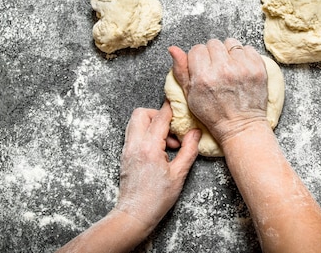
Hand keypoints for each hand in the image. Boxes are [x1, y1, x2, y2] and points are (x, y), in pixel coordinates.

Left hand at [115, 101, 200, 229]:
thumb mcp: (179, 175)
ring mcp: (127, 149)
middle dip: (158, 115)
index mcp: (149, 147)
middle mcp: (134, 145)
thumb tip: (195, 133)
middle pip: (142, 114)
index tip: (180, 106)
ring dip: (152, 125)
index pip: (160, 117)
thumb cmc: (156, 199)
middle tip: (172, 130)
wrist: (134, 215)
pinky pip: (134, 134)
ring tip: (167, 143)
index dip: (171, 108)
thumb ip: (188, 150)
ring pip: (135, 123)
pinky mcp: (125, 155)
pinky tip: (159, 150)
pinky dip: (146, 135)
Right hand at [168, 38, 268, 144]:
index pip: (197, 49)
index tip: (203, 68)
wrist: (240, 126)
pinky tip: (241, 70)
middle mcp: (223, 69)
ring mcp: (242, 68)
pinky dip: (244, 56)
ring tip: (229, 68)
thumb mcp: (190, 96)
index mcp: (204, 76)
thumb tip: (173, 49)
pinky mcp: (258, 68)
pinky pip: (248, 48)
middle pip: (213, 43)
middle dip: (213, 54)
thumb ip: (181, 70)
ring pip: (230, 43)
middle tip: (216, 69)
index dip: (198, 58)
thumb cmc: (214, 114)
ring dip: (229, 53)